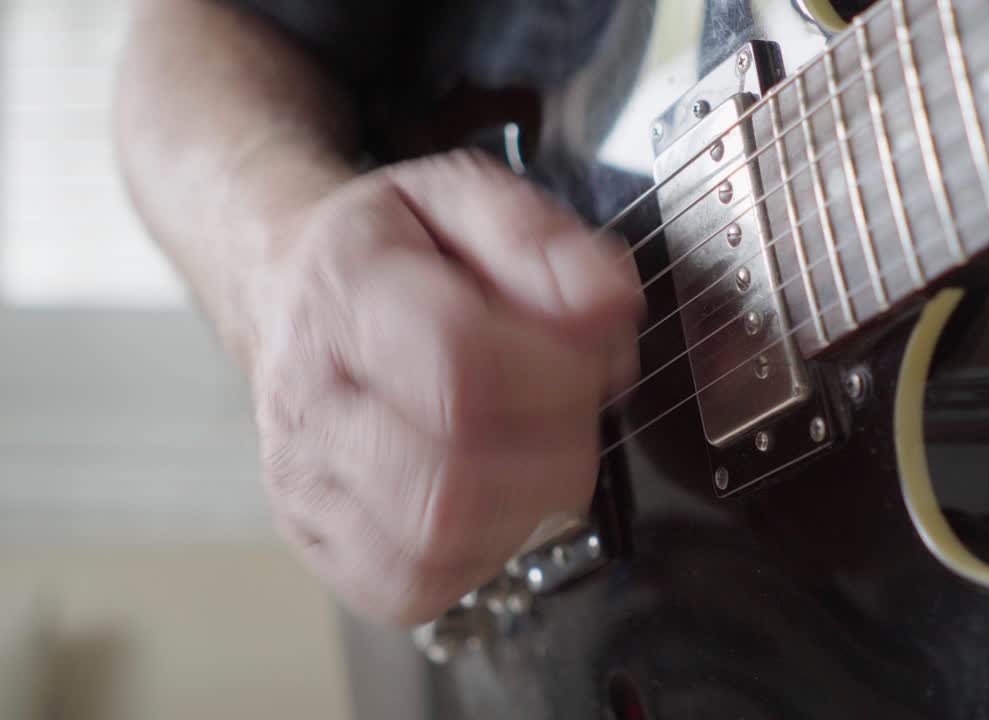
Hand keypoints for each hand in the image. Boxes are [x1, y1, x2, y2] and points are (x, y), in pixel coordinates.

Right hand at [247, 150, 641, 624]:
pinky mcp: (322, 545)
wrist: (302, 293)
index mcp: (344, 298)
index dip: (556, 373)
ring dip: (527, 502)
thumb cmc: (391, 253)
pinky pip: (414, 586)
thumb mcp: (460, 198)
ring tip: (535, 443)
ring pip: (437, 541)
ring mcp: (306, 486)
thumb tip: (608, 303)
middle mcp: (309, 404)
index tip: (588, 350)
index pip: (458, 366)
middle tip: (570, 402)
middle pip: (452, 475)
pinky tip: (495, 492)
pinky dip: (484, 550)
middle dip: (556, 447)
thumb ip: (539, 240)